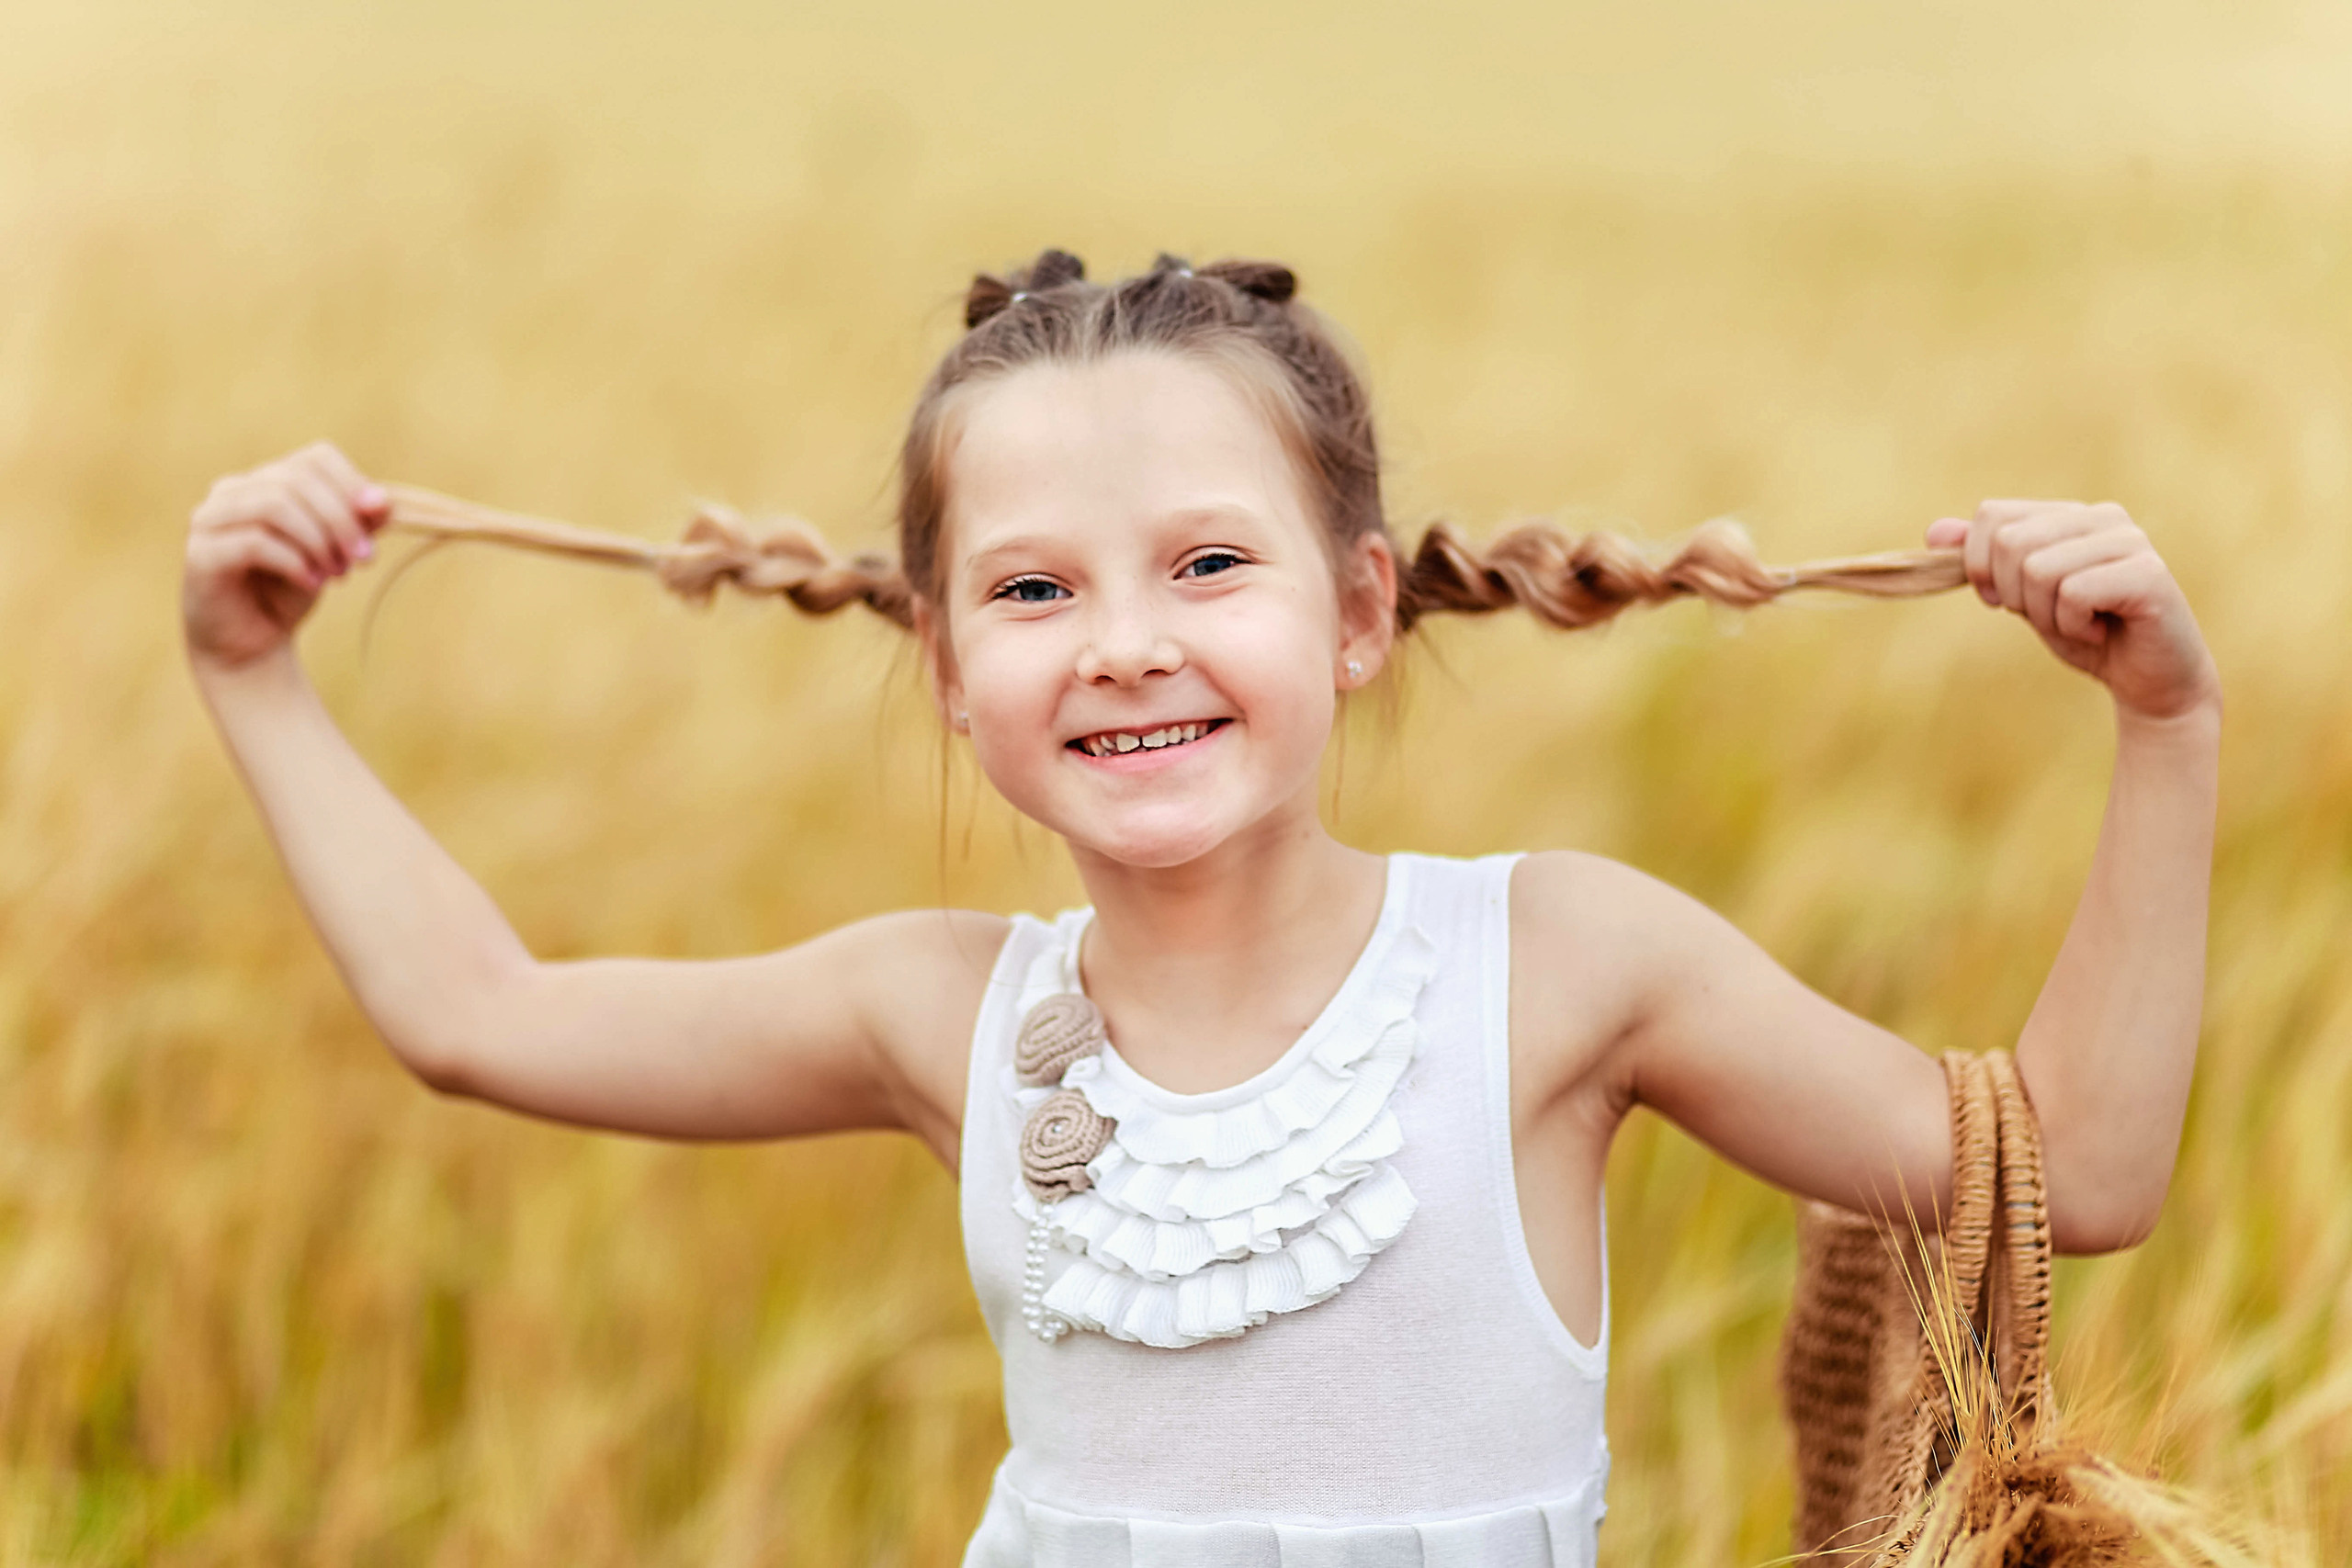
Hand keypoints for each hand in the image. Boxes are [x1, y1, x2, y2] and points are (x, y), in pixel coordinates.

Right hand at [183, 441, 389, 670]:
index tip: (381, 515)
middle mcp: (232, 491)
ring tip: (337, 574)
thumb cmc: (290, 591)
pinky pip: (255, 543)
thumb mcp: (333, 551)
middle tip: (362, 557)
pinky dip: (294, 562)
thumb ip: (355, 523)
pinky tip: (311, 583)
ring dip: (318, 540)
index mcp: (265, 481)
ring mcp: (210, 519)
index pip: (314, 458)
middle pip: (297, 480)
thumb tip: (382, 501)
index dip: (352, 483)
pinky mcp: (202, 553)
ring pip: (275, 505)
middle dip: (340, 519)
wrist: (250, 644)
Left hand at [1926, 500, 2220, 722]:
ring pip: (2037, 569)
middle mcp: (2103, 517)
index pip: (1992, 515)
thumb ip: (1982, 562)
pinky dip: (2074, 625)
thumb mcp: (2022, 597)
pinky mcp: (2148, 572)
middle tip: (2053, 615)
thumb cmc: (2086, 635)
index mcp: (2070, 515)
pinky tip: (2102, 629)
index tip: (2002, 598)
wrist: (2149, 681)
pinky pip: (2073, 593)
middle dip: (2015, 595)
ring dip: (2046, 615)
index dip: (1980, 566)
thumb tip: (1934, 531)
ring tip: (2081, 623)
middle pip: (2009, 542)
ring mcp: (2129, 541)